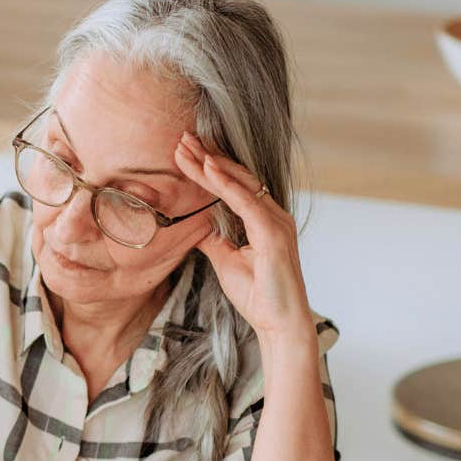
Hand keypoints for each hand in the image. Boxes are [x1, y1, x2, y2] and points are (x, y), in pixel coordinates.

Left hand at [173, 132, 314, 348]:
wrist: (278, 323)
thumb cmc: (257, 295)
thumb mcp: (225, 260)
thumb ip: (213, 238)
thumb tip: (195, 224)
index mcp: (264, 219)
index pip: (233, 185)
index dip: (209, 167)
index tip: (185, 152)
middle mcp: (273, 214)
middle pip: (237, 176)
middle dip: (208, 156)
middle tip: (182, 138)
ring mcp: (276, 222)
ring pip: (240, 183)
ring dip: (212, 163)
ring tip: (188, 147)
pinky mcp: (274, 233)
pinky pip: (246, 202)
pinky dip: (226, 184)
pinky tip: (207, 168)